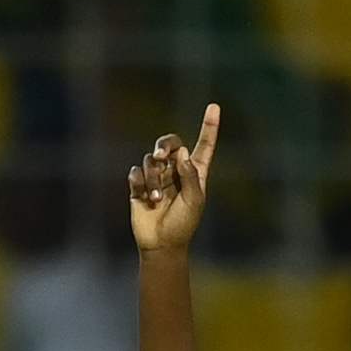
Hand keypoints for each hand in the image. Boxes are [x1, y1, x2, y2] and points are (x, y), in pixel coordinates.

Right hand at [128, 104, 220, 253]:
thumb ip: (190, 175)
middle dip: (164, 144)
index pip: (203, 146)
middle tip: (162, 155)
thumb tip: (181, 151)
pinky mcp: (139, 185)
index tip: (214, 107)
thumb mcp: (194, 201)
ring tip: (157, 199)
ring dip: (153, 179)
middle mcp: (176, 170)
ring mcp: (157, 176)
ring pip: (151, 161)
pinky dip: (140, 183)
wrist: (162, 244)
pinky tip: (145, 198)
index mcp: (195, 173)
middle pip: (170, 143)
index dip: (209, 127)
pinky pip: (136, 172)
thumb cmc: (183, 225)